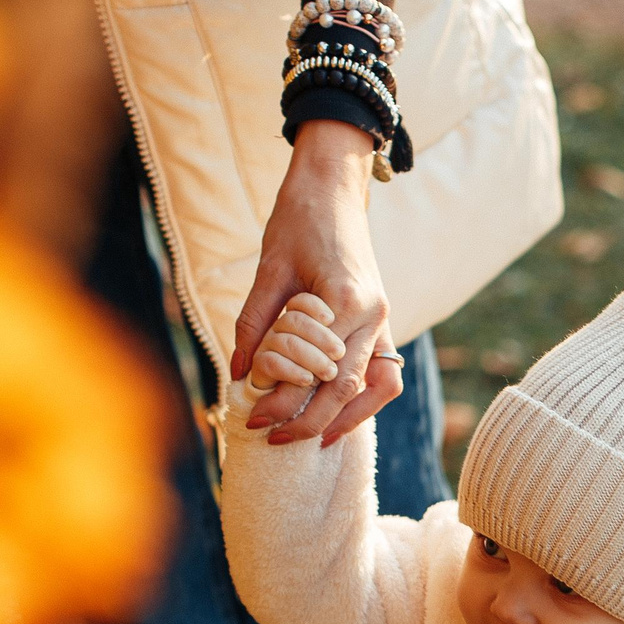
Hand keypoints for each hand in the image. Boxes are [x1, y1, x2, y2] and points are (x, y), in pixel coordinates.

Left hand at [233, 120, 403, 444]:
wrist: (331, 185)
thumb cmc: (298, 219)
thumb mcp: (269, 270)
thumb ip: (256, 324)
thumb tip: (239, 375)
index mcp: (349, 301)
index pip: (320, 372)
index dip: (287, 402)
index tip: (254, 418)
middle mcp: (375, 314)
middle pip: (350, 389)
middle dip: (313, 420)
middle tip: (274, 438)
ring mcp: (383, 317)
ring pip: (379, 386)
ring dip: (349, 417)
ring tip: (314, 438)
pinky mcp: (379, 317)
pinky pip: (381, 369)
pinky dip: (361, 397)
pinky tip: (332, 413)